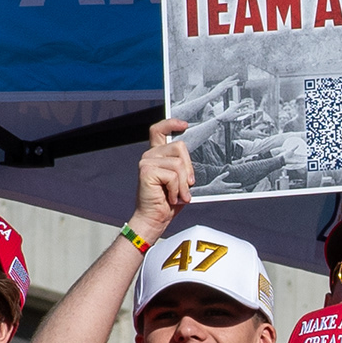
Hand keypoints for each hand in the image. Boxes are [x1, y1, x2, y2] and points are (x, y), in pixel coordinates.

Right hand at [134, 119, 193, 234]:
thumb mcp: (180, 179)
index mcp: (157, 155)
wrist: (155, 219)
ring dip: (183, 183)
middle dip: (188, 168)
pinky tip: (171, 197)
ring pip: (178, 163)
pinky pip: (173, 175)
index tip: (184, 124)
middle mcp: (150, 155)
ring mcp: (146, 162)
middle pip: (179, 146)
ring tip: (178, 195)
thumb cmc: (168, 201)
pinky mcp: (146, 171)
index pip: (159, 130)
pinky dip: (177, 189)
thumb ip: (183, 165)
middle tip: (187, 185)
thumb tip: (195, 155)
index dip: (171, 123)